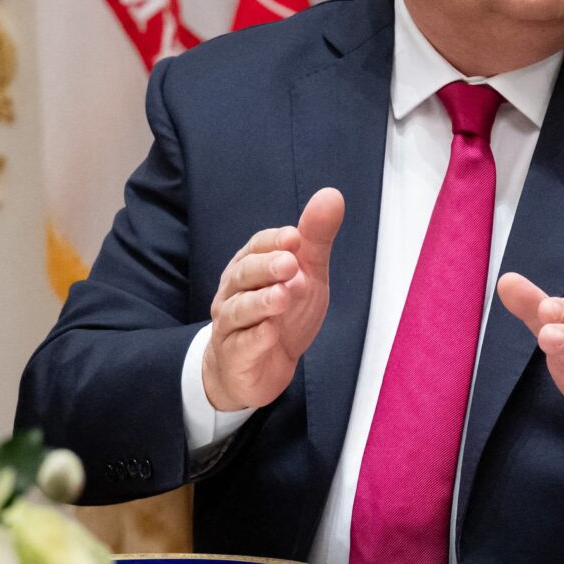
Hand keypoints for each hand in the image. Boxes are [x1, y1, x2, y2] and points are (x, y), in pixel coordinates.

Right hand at [201, 188, 343, 412]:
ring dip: (260, 301)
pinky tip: (270, 334)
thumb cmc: (281, 313)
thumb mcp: (306, 273)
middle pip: (244, 274)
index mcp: (250, 267)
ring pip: (239, 309)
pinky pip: (243, 346)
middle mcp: (234, 292)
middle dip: (266, 267)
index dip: (274, 241)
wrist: (256, 368)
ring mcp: (231, 325)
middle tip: (290, 264)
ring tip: (282, 296)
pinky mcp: (235, 356)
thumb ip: (315, 239)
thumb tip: (332, 195)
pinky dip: (256, 338)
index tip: (296, 237)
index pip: (256, 246)